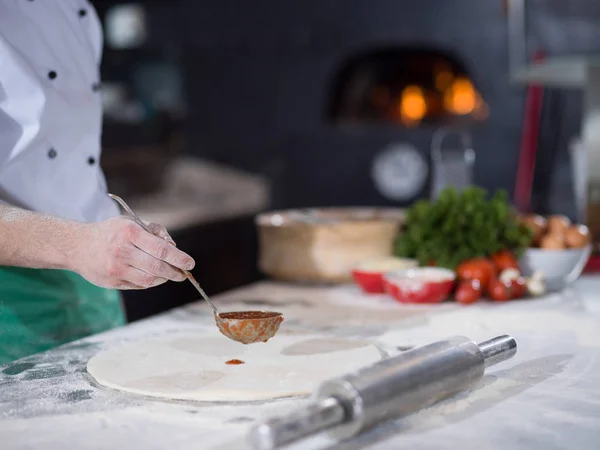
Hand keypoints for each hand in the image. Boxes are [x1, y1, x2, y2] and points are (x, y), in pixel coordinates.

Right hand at [73, 216, 194, 289]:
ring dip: (164, 278)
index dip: (179, 258)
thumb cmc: (111, 232)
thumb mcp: (131, 223)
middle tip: (182, 273)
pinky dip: (150, 282)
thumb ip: (155, 232)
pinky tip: (154, 277)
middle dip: (175, 272)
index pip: (162, 248)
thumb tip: (174, 246)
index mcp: (129, 232)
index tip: (190, 263)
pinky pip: (138, 285)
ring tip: (169, 274)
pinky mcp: (112, 281)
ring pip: (149, 279)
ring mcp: (116, 268)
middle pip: (158, 267)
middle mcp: (122, 251)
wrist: (77, 246)